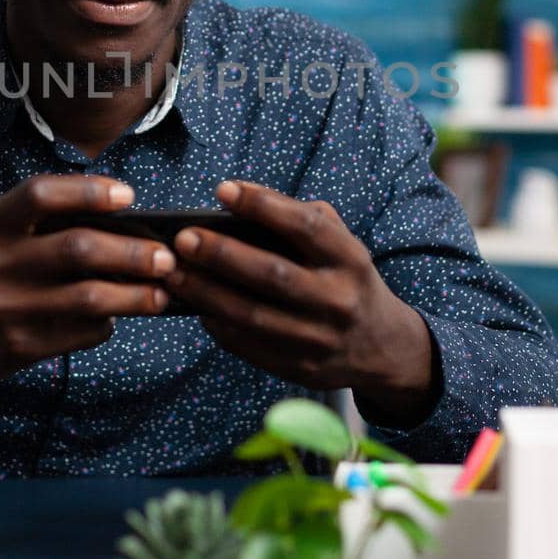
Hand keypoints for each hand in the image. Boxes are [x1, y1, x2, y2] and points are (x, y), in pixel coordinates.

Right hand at [0, 175, 173, 412]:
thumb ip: (45, 224)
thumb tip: (128, 224)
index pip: (41, 194)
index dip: (89, 191)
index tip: (129, 196)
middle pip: (79, 249)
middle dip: (133, 253)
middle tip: (166, 257)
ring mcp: (6, 309)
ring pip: (90, 298)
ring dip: (136, 295)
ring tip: (161, 293)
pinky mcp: (20, 347)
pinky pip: (82, 333)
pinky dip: (109, 323)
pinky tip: (117, 316)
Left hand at [164, 180, 437, 421]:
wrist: (382, 346)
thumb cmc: (346, 279)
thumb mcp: (342, 244)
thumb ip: (301, 220)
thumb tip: (239, 206)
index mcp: (350, 260)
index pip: (305, 226)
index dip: (263, 205)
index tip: (223, 190)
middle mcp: (338, 300)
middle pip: (272, 274)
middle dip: (222, 254)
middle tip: (184, 238)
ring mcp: (319, 339)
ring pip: (252, 315)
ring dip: (207, 293)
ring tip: (174, 273)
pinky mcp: (299, 368)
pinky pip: (249, 345)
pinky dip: (217, 324)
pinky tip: (195, 305)